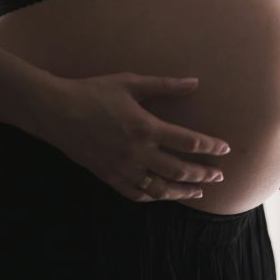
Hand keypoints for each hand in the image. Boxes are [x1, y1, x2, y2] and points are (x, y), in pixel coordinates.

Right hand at [35, 72, 230, 201]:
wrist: (54, 111)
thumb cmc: (93, 92)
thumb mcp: (131, 83)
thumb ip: (165, 85)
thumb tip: (195, 82)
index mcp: (146, 128)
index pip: (189, 142)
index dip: (211, 147)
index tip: (225, 149)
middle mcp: (137, 152)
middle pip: (180, 170)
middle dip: (204, 174)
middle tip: (220, 176)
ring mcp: (122, 168)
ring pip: (160, 188)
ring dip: (183, 191)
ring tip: (199, 191)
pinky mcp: (108, 176)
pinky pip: (136, 194)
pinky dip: (154, 197)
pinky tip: (164, 195)